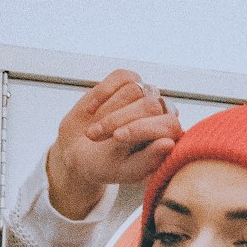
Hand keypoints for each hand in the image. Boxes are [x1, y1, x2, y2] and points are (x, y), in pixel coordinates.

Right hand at [46, 67, 182, 218]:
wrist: (77, 150)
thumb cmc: (104, 166)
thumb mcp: (124, 169)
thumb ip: (148, 159)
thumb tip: (169, 143)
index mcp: (169, 138)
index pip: (168, 125)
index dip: (142, 129)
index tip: (117, 137)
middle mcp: (163, 113)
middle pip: (150, 105)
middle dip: (119, 120)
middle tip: (94, 135)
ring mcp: (147, 94)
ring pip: (134, 89)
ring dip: (108, 110)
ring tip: (93, 130)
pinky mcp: (130, 81)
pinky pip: (121, 77)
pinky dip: (103, 92)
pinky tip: (92, 110)